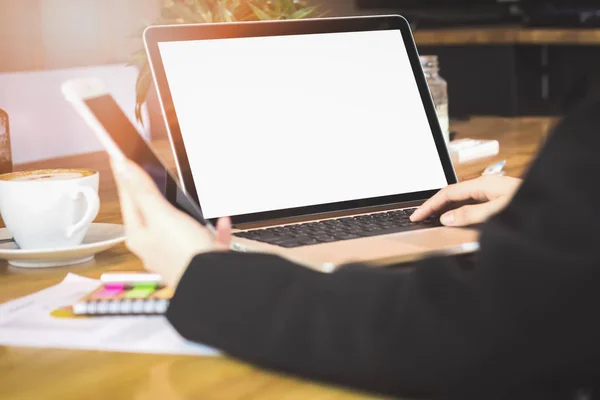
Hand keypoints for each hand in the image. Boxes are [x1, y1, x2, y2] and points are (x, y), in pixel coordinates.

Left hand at [111, 159, 231, 287]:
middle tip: (153, 172)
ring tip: (187, 199)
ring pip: (179, 226)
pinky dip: (212, 230)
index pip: (128, 198)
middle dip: (155, 193)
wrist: (215, 284)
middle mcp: (154, 246)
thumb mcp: (162, 215)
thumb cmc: (184, 254)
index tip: (120, 154)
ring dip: (184, 212)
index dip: (126, 175)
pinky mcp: (198, 260)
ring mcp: (176, 254)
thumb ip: (143, 191)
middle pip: (151, 212)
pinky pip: (205, 240)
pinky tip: (222, 223)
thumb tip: (123, 168)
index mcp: (140, 236)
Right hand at [410, 175, 521, 226]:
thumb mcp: (497, 213)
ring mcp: (493, 192)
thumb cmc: (529, 206)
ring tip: (431, 220)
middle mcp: (486, 186)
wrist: (556, 207)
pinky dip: (458, 212)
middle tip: (418, 218)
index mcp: (483, 185)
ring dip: (445, 209)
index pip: (448, 193)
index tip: (415, 216)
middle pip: (453, 194)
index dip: (429, 205)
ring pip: (462, 199)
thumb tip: (446, 218)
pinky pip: (471, 204)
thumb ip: (470, 215)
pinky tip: (456, 220)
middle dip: (433, 205)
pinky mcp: (498, 200)